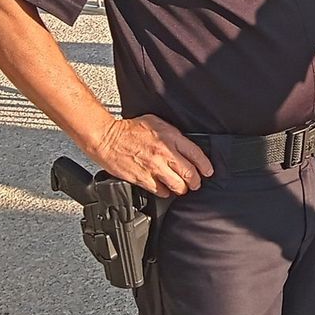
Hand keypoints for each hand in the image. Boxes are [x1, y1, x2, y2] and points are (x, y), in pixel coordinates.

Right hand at [88, 113, 213, 196]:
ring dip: (182, 189)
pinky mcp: (142, 178)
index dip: (205, 165)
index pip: (196, 154)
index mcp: (170, 137)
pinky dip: (165, 192)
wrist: (106, 138)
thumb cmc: (129, 129)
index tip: (208, 171)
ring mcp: (153, 167)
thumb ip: (172, 133)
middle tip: (196, 183)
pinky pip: (160, 191)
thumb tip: (183, 142)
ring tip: (181, 188)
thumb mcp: (156, 122)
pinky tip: (165, 189)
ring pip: (177, 185)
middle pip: (189, 173)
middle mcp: (164, 153)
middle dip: (196, 181)